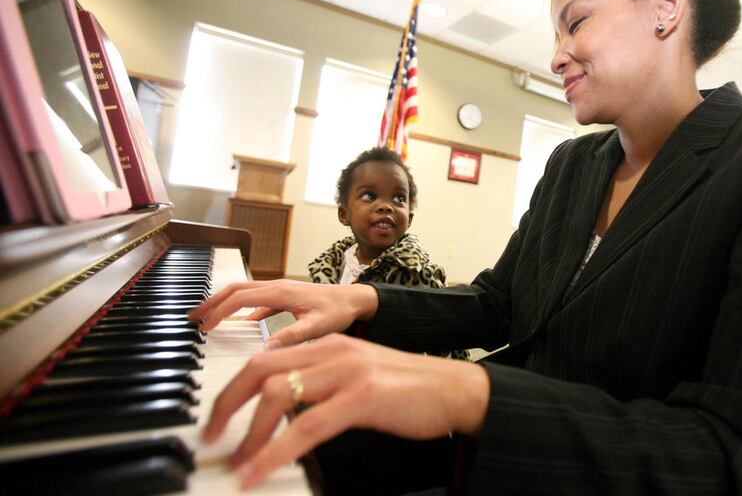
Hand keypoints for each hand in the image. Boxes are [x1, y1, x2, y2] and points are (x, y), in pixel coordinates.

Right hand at [188, 280, 377, 345]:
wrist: (356, 299)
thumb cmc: (340, 310)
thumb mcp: (319, 326)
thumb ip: (294, 335)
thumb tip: (267, 349)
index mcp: (281, 292)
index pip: (240, 298)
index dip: (219, 311)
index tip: (203, 327)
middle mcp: (276, 287)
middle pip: (234, 290)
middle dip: (211, 303)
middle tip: (192, 319)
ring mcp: (279, 290)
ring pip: (242, 293)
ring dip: (222, 303)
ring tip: (205, 319)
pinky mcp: (283, 297)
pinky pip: (255, 300)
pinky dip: (240, 309)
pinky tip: (236, 324)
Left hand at [203, 334, 489, 489]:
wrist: (454, 389)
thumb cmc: (406, 390)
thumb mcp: (354, 380)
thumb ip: (319, 388)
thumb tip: (280, 416)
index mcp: (326, 346)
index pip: (263, 358)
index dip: (233, 389)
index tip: (218, 419)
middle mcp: (331, 351)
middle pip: (259, 368)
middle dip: (227, 404)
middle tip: (211, 437)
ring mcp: (346, 371)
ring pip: (278, 394)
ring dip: (249, 433)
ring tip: (236, 462)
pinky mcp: (362, 397)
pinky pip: (307, 427)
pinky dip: (275, 452)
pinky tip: (258, 472)